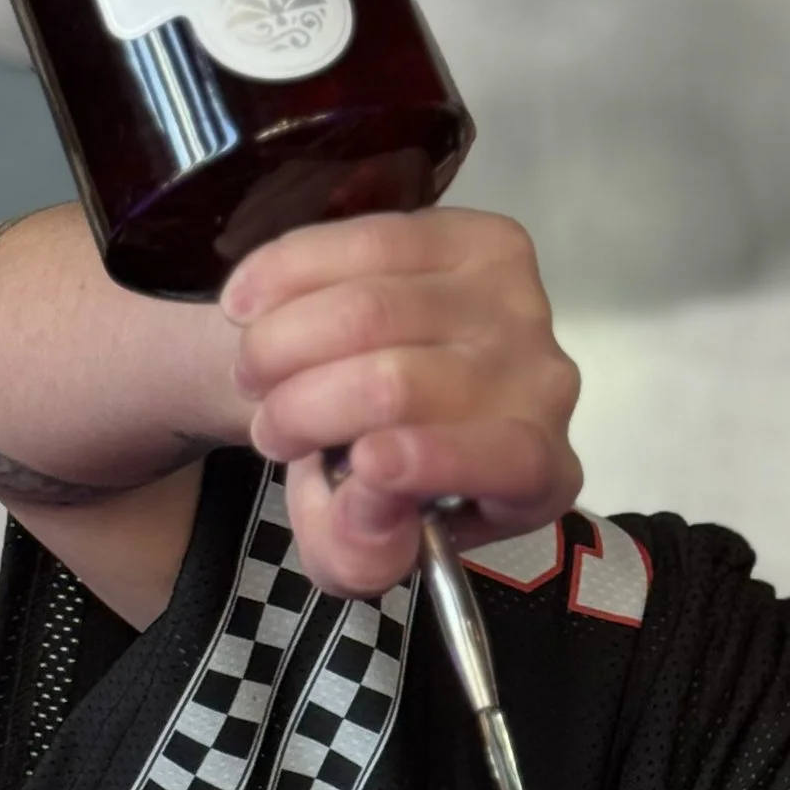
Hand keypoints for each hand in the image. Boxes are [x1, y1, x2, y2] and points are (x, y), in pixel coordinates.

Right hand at [225, 208, 581, 596]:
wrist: (366, 387)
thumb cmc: (375, 480)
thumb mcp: (358, 543)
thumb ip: (360, 553)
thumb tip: (368, 504)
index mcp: (539, 478)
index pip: (509, 459)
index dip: (434, 460)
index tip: (363, 464)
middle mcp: (546, 385)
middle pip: (406, 383)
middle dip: (306, 408)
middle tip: (267, 431)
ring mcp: (518, 303)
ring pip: (371, 309)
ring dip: (280, 345)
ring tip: (252, 375)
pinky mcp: (477, 236)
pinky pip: (363, 241)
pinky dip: (284, 274)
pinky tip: (243, 308)